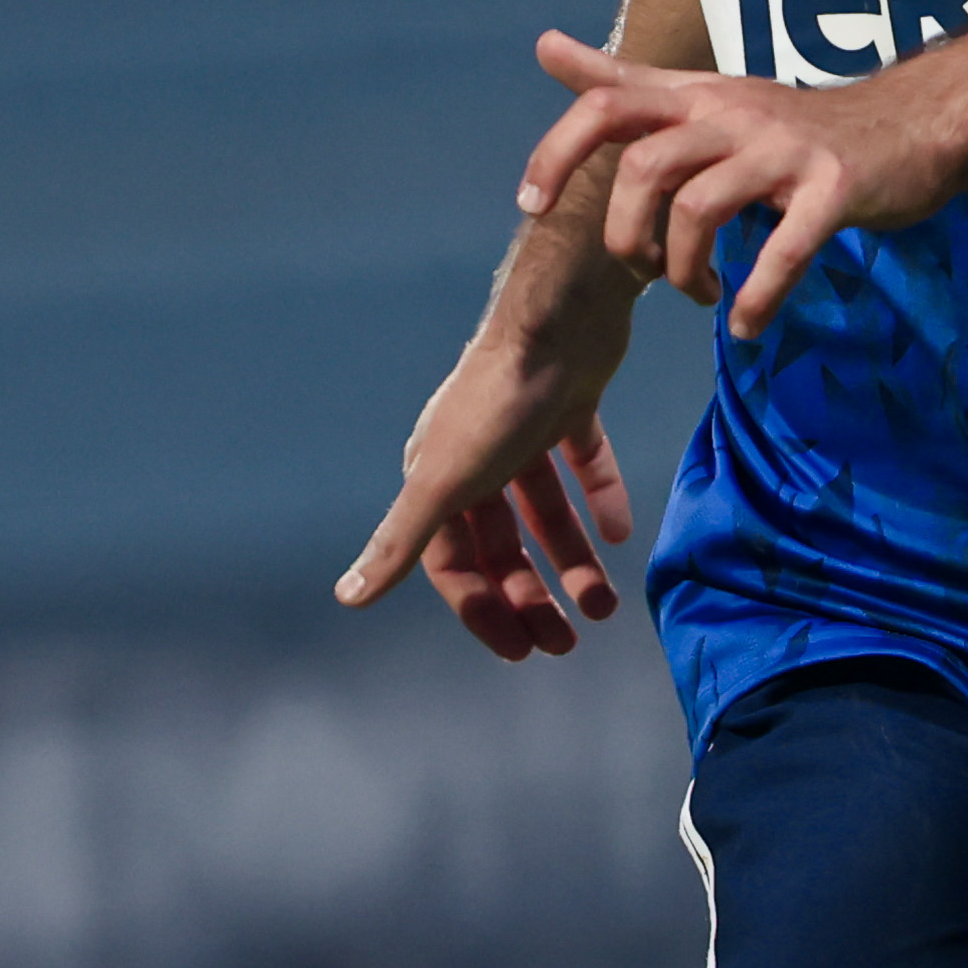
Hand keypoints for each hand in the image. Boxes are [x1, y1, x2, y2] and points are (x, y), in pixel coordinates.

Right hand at [337, 305, 638, 659]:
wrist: (559, 318)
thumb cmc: (497, 402)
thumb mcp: (445, 482)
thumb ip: (401, 542)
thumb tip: (347, 598)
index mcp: (437, 477)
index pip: (452, 562)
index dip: (482, 608)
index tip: (520, 649)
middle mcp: (475, 456)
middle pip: (501, 545)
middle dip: (531, 597)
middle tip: (568, 642)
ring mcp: (522, 430)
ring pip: (545, 512)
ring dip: (573, 561)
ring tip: (604, 607)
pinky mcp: (567, 405)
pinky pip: (583, 463)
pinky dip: (600, 497)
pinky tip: (620, 533)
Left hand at [517, 28, 967, 337]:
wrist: (910, 125)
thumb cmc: (798, 127)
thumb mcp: (706, 95)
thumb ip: (626, 81)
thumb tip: (546, 46)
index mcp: (697, 98)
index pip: (607, 106)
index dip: (557, 153)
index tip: (533, 205)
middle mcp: (733, 115)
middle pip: (645, 168)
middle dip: (629, 238)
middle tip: (647, 273)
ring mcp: (784, 151)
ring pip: (701, 207)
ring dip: (684, 270)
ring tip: (701, 293)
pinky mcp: (834, 188)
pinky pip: (783, 249)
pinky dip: (757, 296)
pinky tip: (748, 322)